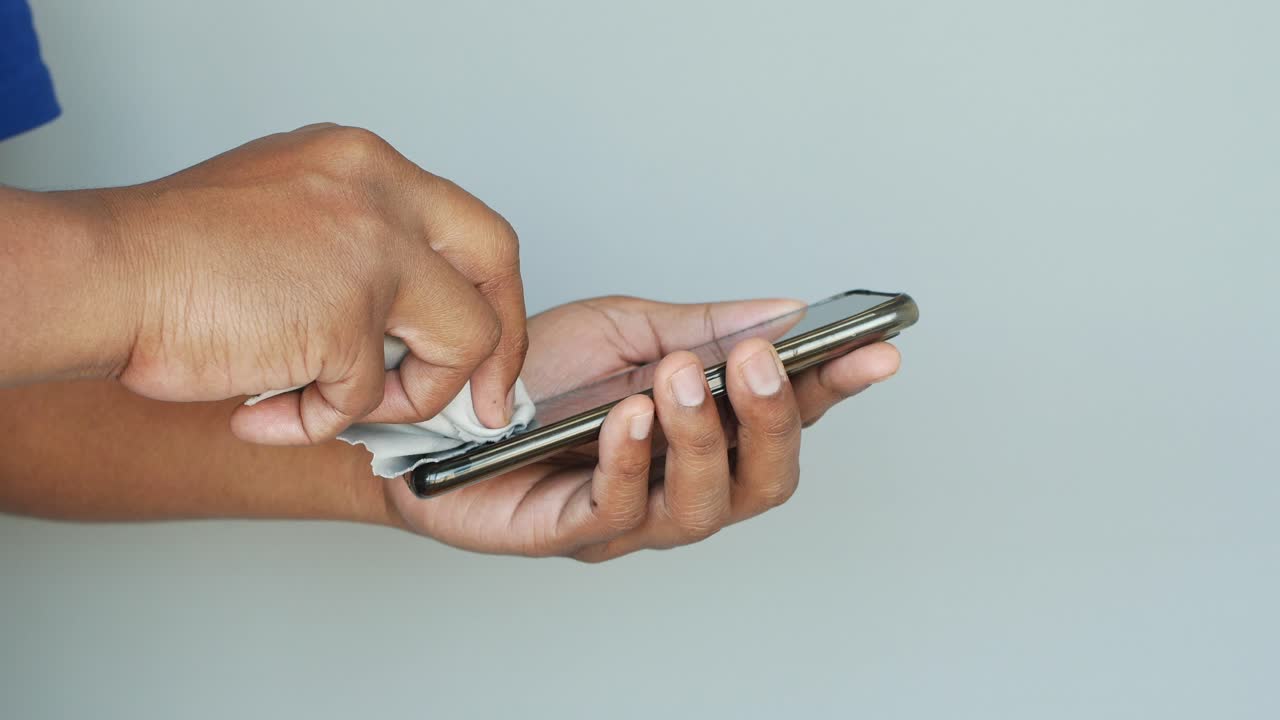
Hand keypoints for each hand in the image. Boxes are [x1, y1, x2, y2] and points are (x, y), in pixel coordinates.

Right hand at [94, 123, 525, 443]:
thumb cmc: (171, 256)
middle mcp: (378, 191)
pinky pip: (365, 399)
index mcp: (363, 164)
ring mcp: (370, 250)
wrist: (101, 275)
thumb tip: (410, 326)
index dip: (487, 291)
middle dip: (502, 343)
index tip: (483, 344)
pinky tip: (264, 409)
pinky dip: (316, 422)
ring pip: (459, 343)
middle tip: (490, 400)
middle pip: (495, 261)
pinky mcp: (347, 314)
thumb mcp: (290, 215)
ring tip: (325, 404)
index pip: (467, 224)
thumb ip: (360, 250)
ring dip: (403, 398)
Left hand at [386, 295, 900, 560]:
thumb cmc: (533, 378)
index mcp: (703, 431)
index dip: (836, 389)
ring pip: (702, 505)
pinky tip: (631, 414)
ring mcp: (632, 515)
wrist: (436, 412)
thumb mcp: (625, 330)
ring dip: (702, 437)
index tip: (879, 351)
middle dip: (774, 421)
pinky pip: (617, 509)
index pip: (787, 416)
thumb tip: (785, 311)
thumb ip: (704, 326)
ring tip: (685, 378)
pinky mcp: (572, 532)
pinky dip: (631, 459)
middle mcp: (679, 481)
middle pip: (763, 480)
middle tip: (764, 363)